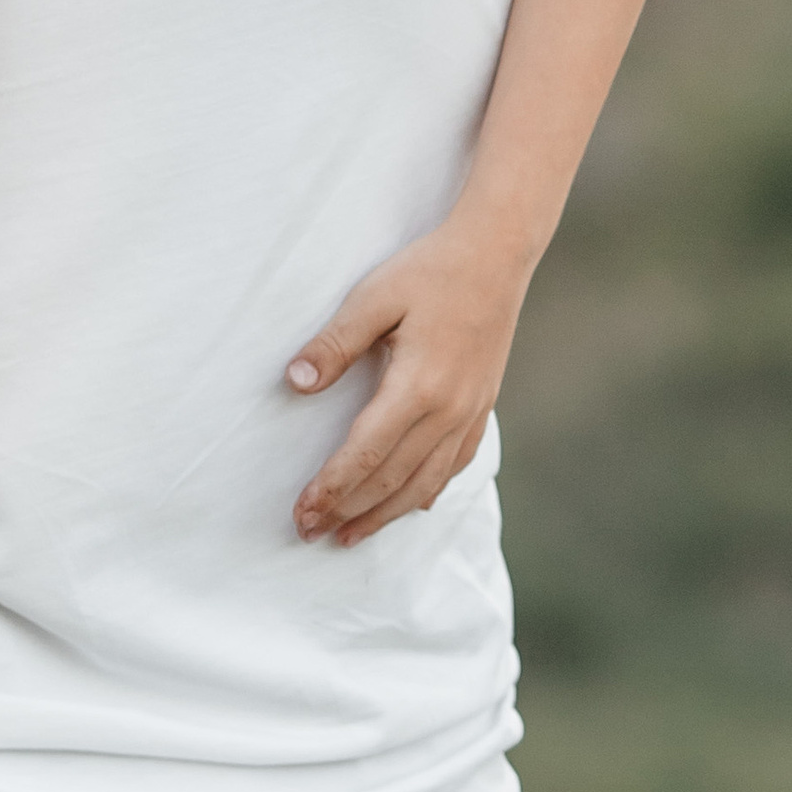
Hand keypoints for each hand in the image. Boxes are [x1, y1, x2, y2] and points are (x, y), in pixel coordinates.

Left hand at [285, 224, 529, 549]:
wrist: (497, 255)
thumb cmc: (429, 271)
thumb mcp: (372, 298)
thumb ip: (333, 344)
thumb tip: (294, 384)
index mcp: (419, 387)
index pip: (365, 455)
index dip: (331, 489)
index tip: (302, 512)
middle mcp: (449, 412)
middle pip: (391, 480)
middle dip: (348, 511)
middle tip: (309, 533)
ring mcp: (470, 414)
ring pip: (424, 484)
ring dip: (384, 514)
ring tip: (349, 536)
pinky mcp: (482, 408)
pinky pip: (453, 466)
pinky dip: (425, 493)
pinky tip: (410, 505)